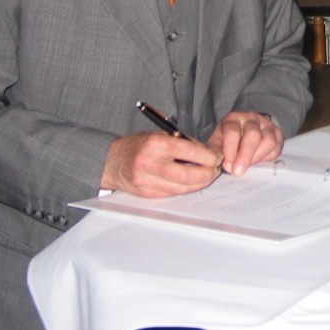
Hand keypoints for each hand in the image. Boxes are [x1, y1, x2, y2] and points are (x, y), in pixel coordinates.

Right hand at [101, 132, 221, 196]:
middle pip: (186, 175)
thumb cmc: (141, 145)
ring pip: (181, 188)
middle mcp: (149, 163)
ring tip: (207, 176)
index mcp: (155, 144)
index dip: (207, 156)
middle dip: (206, 174)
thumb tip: (210, 154)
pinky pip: (172, 193)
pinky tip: (193, 183)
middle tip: (216, 170)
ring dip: (199, 184)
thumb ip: (184, 143)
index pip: (188, 151)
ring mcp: (146, 181)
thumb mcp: (161, 135)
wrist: (113, 161)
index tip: (217, 157)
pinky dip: (186, 189)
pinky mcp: (146, 194)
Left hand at [207, 111, 282, 176]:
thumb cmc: (228, 139)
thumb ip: (216, 152)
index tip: (228, 166)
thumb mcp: (217, 142)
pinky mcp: (278, 132)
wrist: (244, 129)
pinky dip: (267, 157)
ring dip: (257, 157)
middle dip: (245, 156)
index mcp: (233, 119)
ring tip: (248, 165)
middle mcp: (251, 118)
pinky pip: (277, 147)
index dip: (230, 150)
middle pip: (253, 135)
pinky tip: (258, 160)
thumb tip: (221, 165)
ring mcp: (267, 124)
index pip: (233, 131)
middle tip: (238, 171)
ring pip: (268, 140)